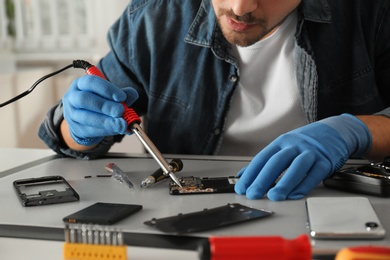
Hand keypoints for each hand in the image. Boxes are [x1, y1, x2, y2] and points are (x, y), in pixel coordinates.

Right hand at [62, 75, 138, 145]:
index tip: (121, 97)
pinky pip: (90, 130)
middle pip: (84, 99)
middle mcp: (72, 97)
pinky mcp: (76, 128)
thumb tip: (133, 94)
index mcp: (80, 84)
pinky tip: (116, 129)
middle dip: (105, 105)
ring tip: (122, 123)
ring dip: (106, 121)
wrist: (85, 120)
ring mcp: (71, 114)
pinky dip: (105, 130)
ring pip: (86, 117)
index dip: (106, 89)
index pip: (90, 82)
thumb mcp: (110, 96)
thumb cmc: (99, 102)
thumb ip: (121, 94)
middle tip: (121, 110)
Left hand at [234, 114, 371, 200]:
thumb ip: (265, 162)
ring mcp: (310, 153)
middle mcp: (294, 145)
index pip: (262, 158)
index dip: (250, 174)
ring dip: (284, 183)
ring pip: (296, 167)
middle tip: (253, 194)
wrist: (335, 131)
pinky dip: (304, 185)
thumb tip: (243, 175)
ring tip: (274, 197)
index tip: (241, 188)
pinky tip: (294, 195)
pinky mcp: (325, 161)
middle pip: (276, 162)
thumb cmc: (305, 143)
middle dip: (262, 179)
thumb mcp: (284, 147)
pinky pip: (314, 174)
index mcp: (281, 142)